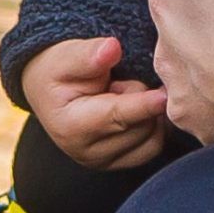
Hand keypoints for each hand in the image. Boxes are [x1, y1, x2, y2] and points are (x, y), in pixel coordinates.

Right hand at [19, 36, 171, 170]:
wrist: (48, 91)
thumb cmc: (58, 71)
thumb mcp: (66, 57)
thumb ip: (89, 54)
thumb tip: (111, 48)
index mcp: (71, 127)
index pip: (117, 117)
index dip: (143, 104)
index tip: (165, 94)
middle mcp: (87, 153)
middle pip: (139, 129)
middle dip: (142, 101)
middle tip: (121, 82)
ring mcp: (103, 162)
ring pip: (151, 141)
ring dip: (148, 115)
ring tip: (124, 96)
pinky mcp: (117, 164)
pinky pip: (152, 148)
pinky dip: (153, 127)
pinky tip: (138, 110)